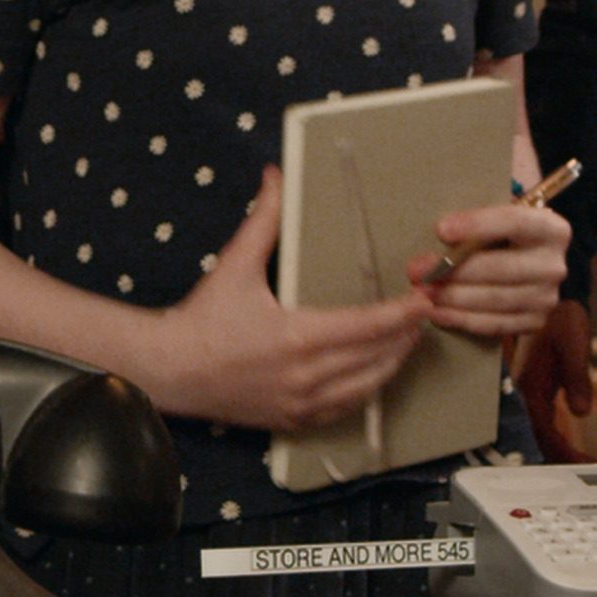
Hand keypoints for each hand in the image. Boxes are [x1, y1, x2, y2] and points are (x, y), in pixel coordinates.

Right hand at [151, 166, 430, 430]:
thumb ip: (263, 220)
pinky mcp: (294, 421)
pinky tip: (377, 372)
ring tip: (410, 341)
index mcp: (298, 337)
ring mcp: (302, 404)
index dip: (402, 314)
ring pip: (367, 387)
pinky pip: (345, 409)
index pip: (368, 326)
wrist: (169, 371)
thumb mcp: (234, 265)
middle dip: (407, 336)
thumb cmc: (203, 318)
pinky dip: (367, 389)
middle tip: (427, 314)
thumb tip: (276, 176)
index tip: (424, 300)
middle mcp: (307, 376)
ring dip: (393, 364)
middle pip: (377, 358)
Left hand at [410, 196, 569, 338]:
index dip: (477, 225)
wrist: (525, 259)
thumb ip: (478, 221)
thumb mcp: (497, 216)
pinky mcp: (535, 322)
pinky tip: (437, 314)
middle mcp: (556, 265)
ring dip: (452, 298)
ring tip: (421, 293)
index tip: (440, 230)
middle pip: (501, 268)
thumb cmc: (502, 232)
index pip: (514, 222)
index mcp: (552, 229)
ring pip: (494, 299)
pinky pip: (495, 324)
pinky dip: (462, 320)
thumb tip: (441, 233)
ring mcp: (547, 298)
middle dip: (454, 270)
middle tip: (416, 270)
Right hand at [511, 298, 596, 463]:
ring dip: (555, 446)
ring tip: (577, 462)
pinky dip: (553, 432)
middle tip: (584, 469)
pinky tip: (564, 438)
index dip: (561, 451)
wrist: (548, 294)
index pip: (543, 430)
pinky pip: (539, 416)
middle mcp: (524, 391)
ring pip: (536, 428)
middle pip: (536, 435)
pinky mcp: (533, 383)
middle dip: (557, 456)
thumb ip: (577, 378)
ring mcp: (526, 388)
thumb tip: (581, 412)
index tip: (582, 464)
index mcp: (530, 385)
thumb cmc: (561, 315)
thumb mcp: (574, 344)